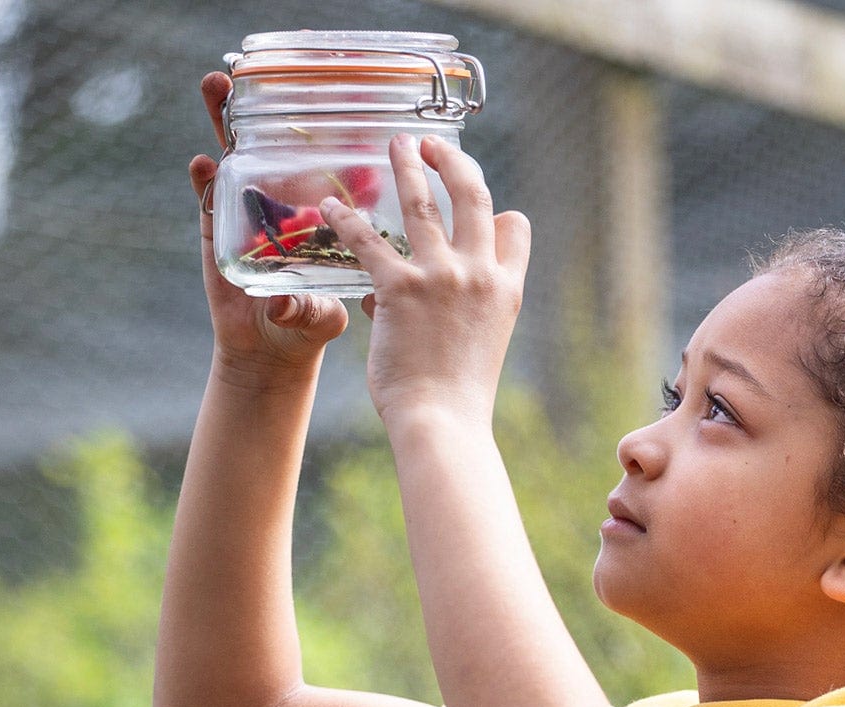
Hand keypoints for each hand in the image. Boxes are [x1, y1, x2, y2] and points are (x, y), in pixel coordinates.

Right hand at [189, 72, 349, 376]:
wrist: (270, 355)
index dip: (317, 130)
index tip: (319, 96)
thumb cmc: (308, 328)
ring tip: (215, 86)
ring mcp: (247, 214)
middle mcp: (282, 204)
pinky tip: (199, 163)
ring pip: (235, 158)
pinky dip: (203, 180)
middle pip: (271, 145)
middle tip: (248, 71)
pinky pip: (209, 199)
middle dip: (260, 108)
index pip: (319, 162)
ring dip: (222, 122)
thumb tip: (282, 303)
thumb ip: (309, 310)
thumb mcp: (323, 317)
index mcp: (316, 214)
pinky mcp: (218, 233)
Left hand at [319, 132, 529, 427]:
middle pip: (473, 195)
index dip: (500, 212)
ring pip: (422, 202)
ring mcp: (441, 277)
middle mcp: (479, 274)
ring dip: (406, 167)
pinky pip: (369, 240)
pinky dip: (346, 220)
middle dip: (452, 161)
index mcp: (506, 290)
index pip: (515, 229)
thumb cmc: (458, 397)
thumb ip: (455, 310)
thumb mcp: (480, 347)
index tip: (484, 205)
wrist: (444, 423)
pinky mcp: (400, 289)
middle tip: (431, 145)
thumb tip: (397, 293)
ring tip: (394, 145)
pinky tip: (329, 207)